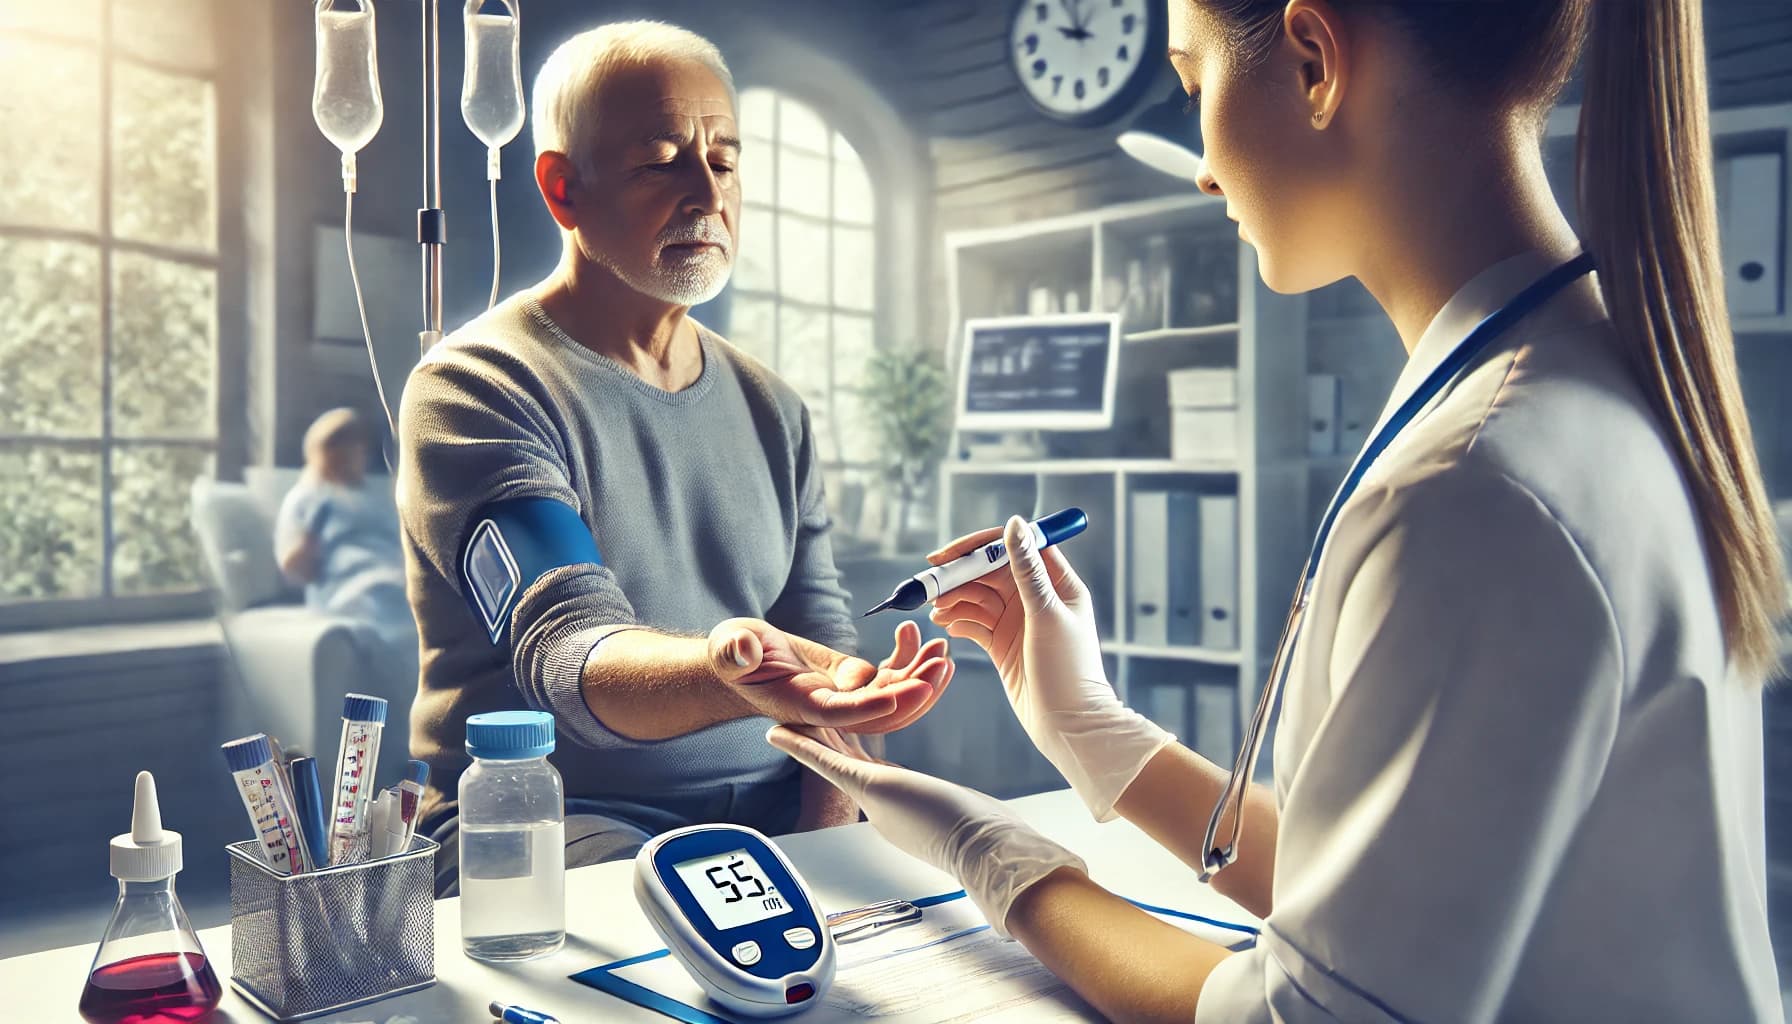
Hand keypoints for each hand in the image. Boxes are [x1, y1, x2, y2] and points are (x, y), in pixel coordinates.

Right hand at [708, 618, 950, 734]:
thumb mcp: (729, 649)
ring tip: (942, 649)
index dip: (872, 706)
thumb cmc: (732, 654)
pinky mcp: (851, 679)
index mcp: (801, 706)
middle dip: (913, 691)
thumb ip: (734, 653)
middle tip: (940, 665)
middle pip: (878, 711)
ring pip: (890, 695)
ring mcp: (843, 695)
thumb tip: (744, 651)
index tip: (904, 693)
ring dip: (920, 674)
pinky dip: (905, 657)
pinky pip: (887, 675)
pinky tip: (913, 633)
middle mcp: (828, 708)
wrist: (742, 658)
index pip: (842, 713)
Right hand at [768, 724, 1085, 937]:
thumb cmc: (986, 834)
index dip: (844, 752)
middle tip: (797, 719)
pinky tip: (777, 733)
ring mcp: (872, 797)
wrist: (988, 849)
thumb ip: (956, 808)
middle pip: (844, 760)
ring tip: (781, 720)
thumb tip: (972, 811)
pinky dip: (801, 747)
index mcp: (898, 807)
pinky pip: (827, 762)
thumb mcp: (964, 813)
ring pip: (831, 757)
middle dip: (821, 738)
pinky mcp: (871, 788)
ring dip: (806, 738)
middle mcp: (880, 804)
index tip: (831, 740)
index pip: (865, 771)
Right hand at [928, 516, 1171, 819]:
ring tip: (935, 611)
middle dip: (959, 577)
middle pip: (989, 573)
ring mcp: (1018, 622)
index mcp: (1056, 583)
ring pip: (978, 598)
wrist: (1069, 726)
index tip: (947, 555)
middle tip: (929, 587)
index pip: (1014, 547)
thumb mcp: (1047, 614)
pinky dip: (958, 621)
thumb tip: (1015, 524)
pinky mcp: (1002, 644)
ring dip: (955, 600)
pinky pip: (974, 623)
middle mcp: (1036, 598)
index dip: (979, 546)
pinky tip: (945, 625)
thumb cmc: (1069, 670)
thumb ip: (1027, 570)